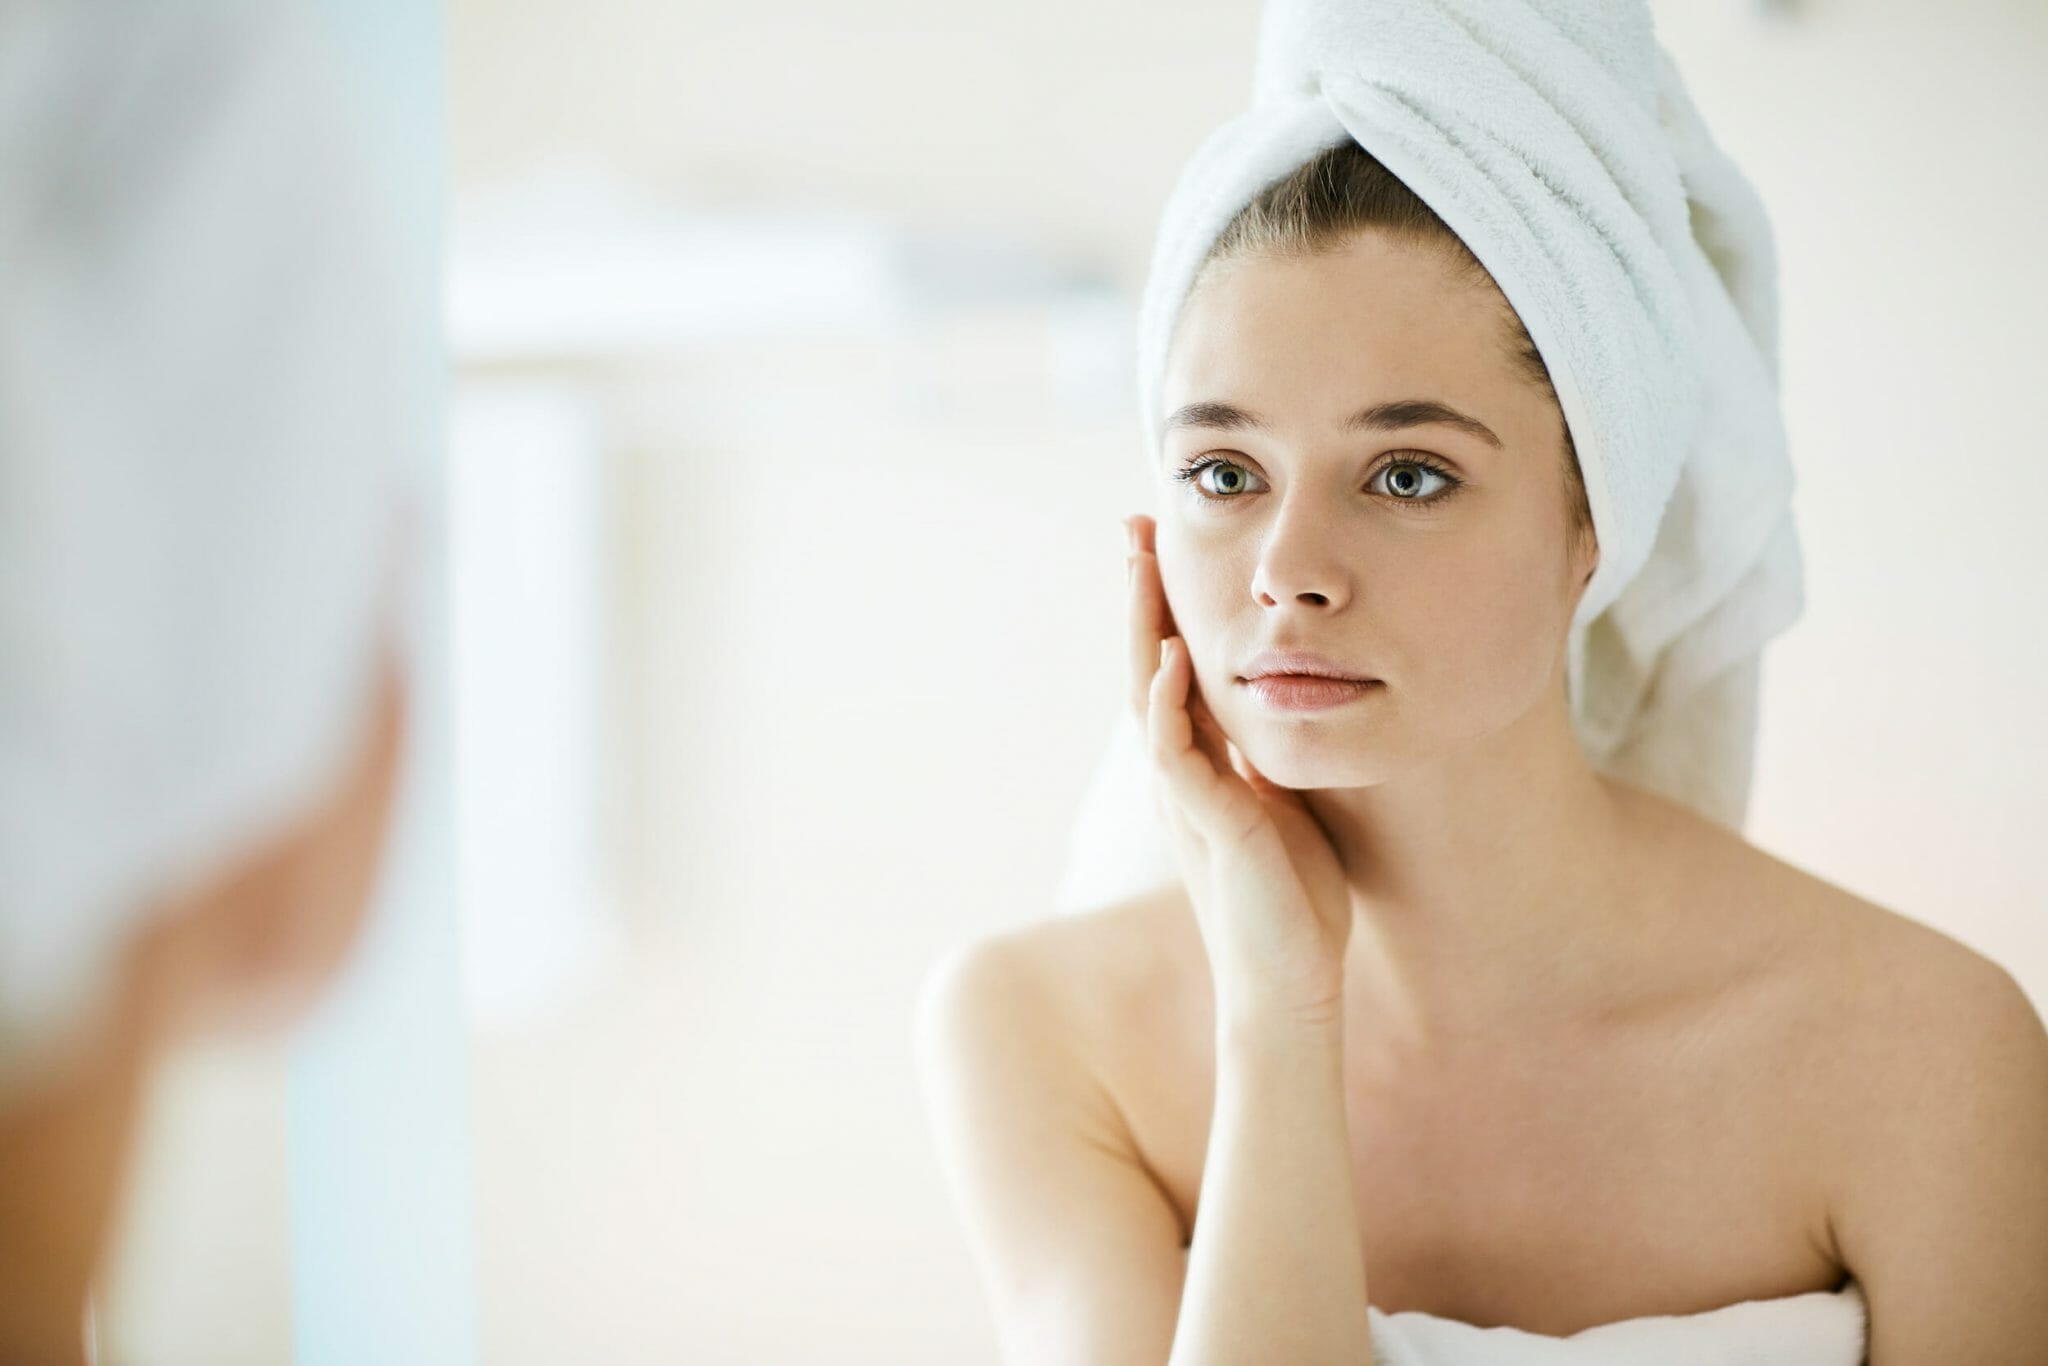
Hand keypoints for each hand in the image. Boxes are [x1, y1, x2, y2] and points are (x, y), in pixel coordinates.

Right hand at [1125, 514, 1353, 1026]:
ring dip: (1140, 627)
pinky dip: (1165, 703)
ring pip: (1147, 696)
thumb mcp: (1285, 807)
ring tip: (1139, 563)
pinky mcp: (1207, 826)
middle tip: (1133, 524)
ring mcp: (1186, 800)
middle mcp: (1180, 776)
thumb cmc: (1295, 905)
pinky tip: (1167, 657)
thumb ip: (1270, 759)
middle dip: (1141, 594)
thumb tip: (1287, 707)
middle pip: (1143, 664)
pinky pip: (1174, 754)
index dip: (1165, 606)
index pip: (1172, 669)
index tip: (1164, 543)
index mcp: (1201, 768)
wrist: (1288, 987)